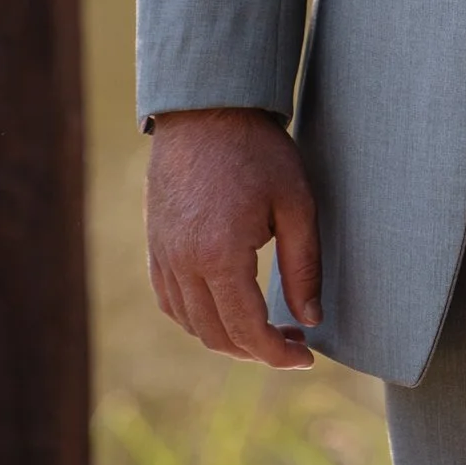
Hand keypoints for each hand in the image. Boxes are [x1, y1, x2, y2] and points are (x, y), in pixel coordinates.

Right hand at [146, 106, 322, 369]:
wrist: (206, 107)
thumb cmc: (258, 150)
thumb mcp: (296, 204)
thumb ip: (304, 267)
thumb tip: (311, 319)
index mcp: (220, 256)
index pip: (248, 331)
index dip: (278, 354)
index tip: (306, 357)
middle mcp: (183, 263)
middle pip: (217, 336)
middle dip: (258, 350)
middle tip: (294, 341)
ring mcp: (163, 255)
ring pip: (191, 323)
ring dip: (228, 337)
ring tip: (265, 327)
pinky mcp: (154, 244)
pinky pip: (170, 300)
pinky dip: (197, 317)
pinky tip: (227, 307)